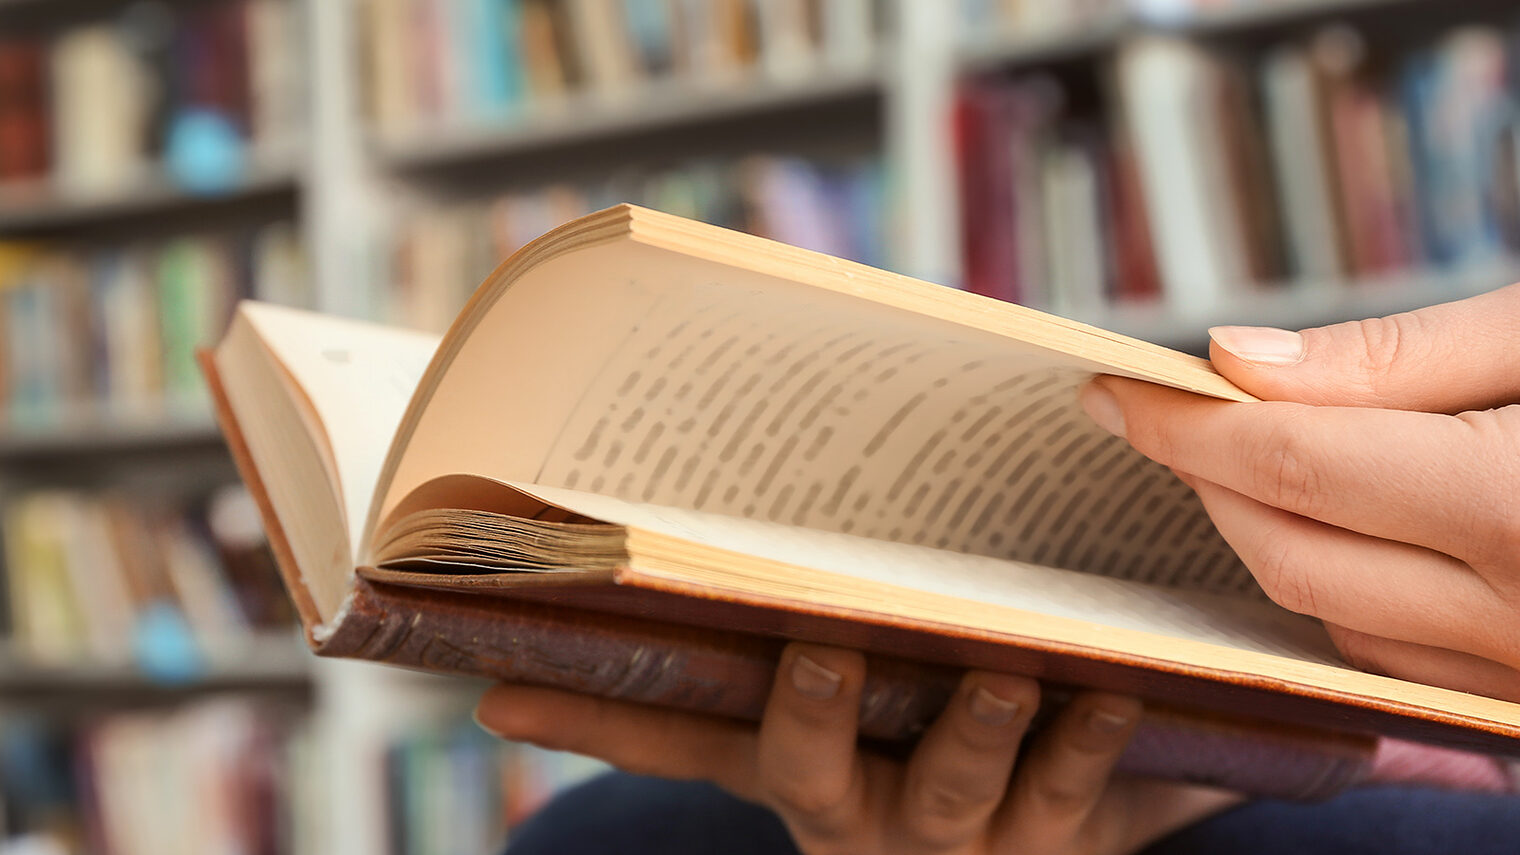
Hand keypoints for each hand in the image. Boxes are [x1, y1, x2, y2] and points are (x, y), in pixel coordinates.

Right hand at [475, 643, 1236, 854]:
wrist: (1050, 837)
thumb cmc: (927, 726)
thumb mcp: (850, 689)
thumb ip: (800, 610)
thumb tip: (683, 475)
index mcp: (788, 763)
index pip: (671, 741)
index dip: (588, 724)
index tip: (501, 695)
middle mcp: (852, 805)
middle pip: (804, 765)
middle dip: (807, 711)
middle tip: (820, 650)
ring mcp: (950, 828)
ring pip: (951, 783)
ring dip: (973, 729)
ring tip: (1007, 674)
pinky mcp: (1054, 830)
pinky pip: (1073, 784)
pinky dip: (1094, 741)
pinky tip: (1115, 692)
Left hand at [1079, 283, 1519, 699]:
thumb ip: (1399, 356)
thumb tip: (1237, 364)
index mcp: (1519, 509)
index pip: (1296, 467)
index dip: (1189, 425)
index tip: (1115, 390)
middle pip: (1296, 557)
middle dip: (1209, 479)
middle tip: (1156, 416)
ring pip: (1339, 624)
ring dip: (1270, 539)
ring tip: (1237, 458)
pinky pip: (1405, 664)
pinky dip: (1347, 596)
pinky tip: (1333, 528)